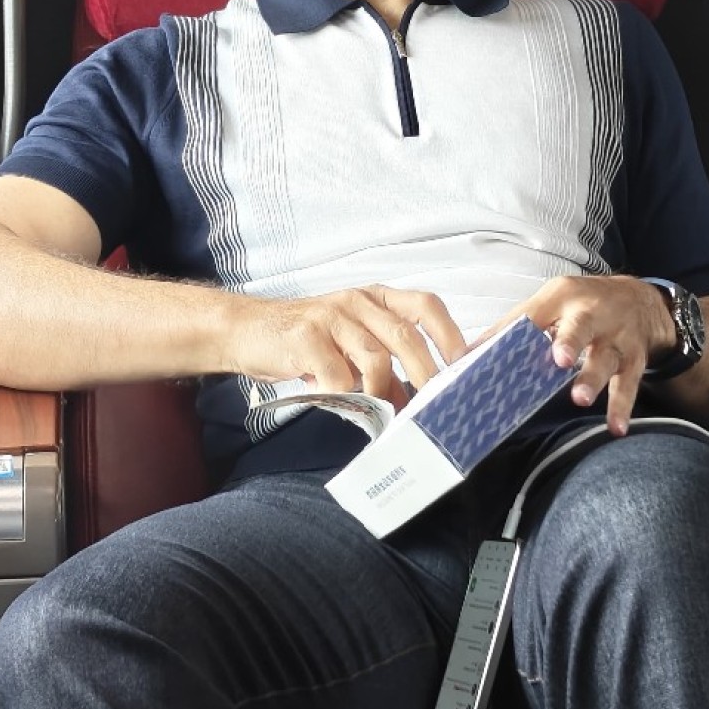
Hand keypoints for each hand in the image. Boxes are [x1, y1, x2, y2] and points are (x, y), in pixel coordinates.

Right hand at [229, 285, 467, 407]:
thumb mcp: (348, 346)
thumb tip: (414, 403)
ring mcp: (330, 316)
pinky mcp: (305, 336)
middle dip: (425, 374)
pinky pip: (337, 374)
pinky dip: (344, 395)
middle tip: (432, 404)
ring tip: (378, 410)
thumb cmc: (305, 342)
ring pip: (375, 358)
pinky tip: (336, 399)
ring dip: (382, 392)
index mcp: (375, 298)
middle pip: (406, 336)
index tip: (463, 365)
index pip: (426, 306)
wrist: (245, 330)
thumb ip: (382, 367)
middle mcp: (357, 301)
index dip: (449, 334)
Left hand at [494, 275, 675, 436]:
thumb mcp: (551, 301)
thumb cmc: (584, 303)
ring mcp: (616, 337)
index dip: (512, 332)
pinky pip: (628, 384)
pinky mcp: (633, 359)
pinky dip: (622, 407)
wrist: (642, 300)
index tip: (489, 354)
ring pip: (605, 358)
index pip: (533, 315)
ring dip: (592, 378)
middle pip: (581, 327)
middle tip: (559, 360)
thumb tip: (468, 354)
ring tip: (581, 398)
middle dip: (570, 342)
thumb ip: (514, 325)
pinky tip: (616, 428)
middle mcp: (593, 313)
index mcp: (563, 297)